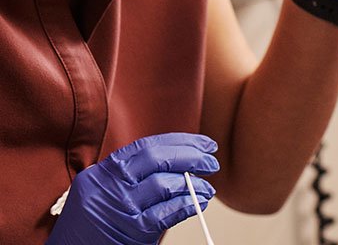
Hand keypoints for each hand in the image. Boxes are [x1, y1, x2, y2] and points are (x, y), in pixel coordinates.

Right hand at [47, 133, 218, 244]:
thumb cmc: (90, 227)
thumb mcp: (102, 193)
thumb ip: (132, 177)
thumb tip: (179, 164)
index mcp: (102, 172)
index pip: (148, 146)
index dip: (181, 141)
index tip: (204, 144)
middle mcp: (109, 185)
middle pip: (158, 159)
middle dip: (192, 156)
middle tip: (212, 162)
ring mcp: (120, 207)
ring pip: (165, 184)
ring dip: (194, 184)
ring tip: (208, 189)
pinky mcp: (132, 230)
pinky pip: (167, 212)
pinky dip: (187, 204)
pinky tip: (198, 203)